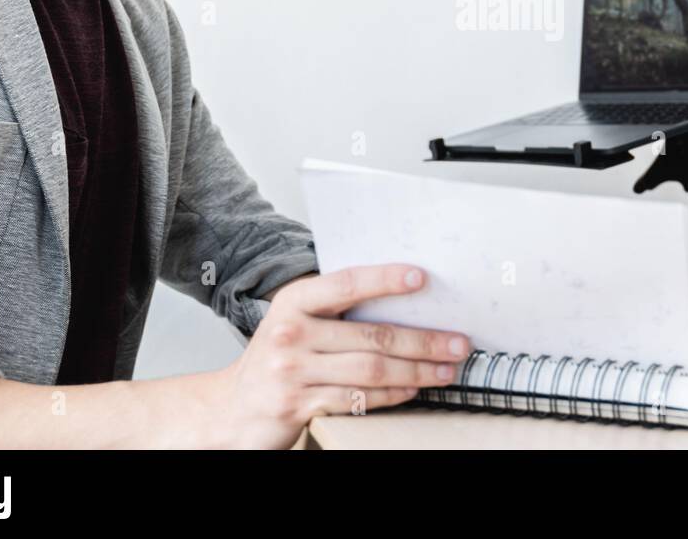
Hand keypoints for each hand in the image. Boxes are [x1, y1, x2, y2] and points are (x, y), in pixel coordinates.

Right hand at [208, 264, 469, 448]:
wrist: (230, 409)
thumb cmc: (275, 359)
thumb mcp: (295, 322)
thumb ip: (335, 310)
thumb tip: (404, 300)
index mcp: (294, 301)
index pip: (347, 283)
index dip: (386, 279)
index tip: (421, 278)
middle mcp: (291, 332)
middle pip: (372, 336)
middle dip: (424, 340)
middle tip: (457, 342)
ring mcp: (293, 371)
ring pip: (371, 370)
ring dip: (417, 371)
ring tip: (446, 369)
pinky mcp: (299, 405)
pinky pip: (358, 399)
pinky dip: (392, 395)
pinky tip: (413, 390)